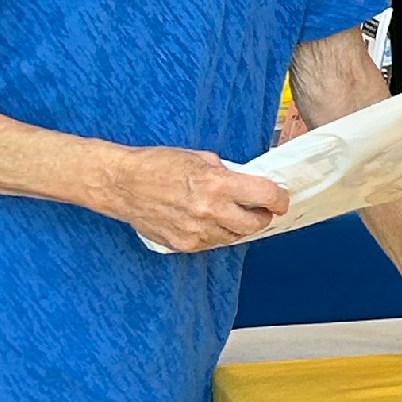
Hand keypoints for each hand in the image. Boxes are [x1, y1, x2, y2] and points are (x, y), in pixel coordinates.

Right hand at [110, 146, 288, 250]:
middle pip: (255, 224)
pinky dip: (216, 234)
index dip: (280, 199)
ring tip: (230, 213)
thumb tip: (248, 182)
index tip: (281, 200)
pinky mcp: (183, 244)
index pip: (266, 196)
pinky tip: (208, 220)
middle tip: (260, 209)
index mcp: (218, 185)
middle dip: (262, 216)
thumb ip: (228, 173)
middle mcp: (210, 211)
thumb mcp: (201, 158)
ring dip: (239, 227)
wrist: (121, 183)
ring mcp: (196, 231)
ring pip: (235, 237)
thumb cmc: (157, 165)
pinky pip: (212, 243)